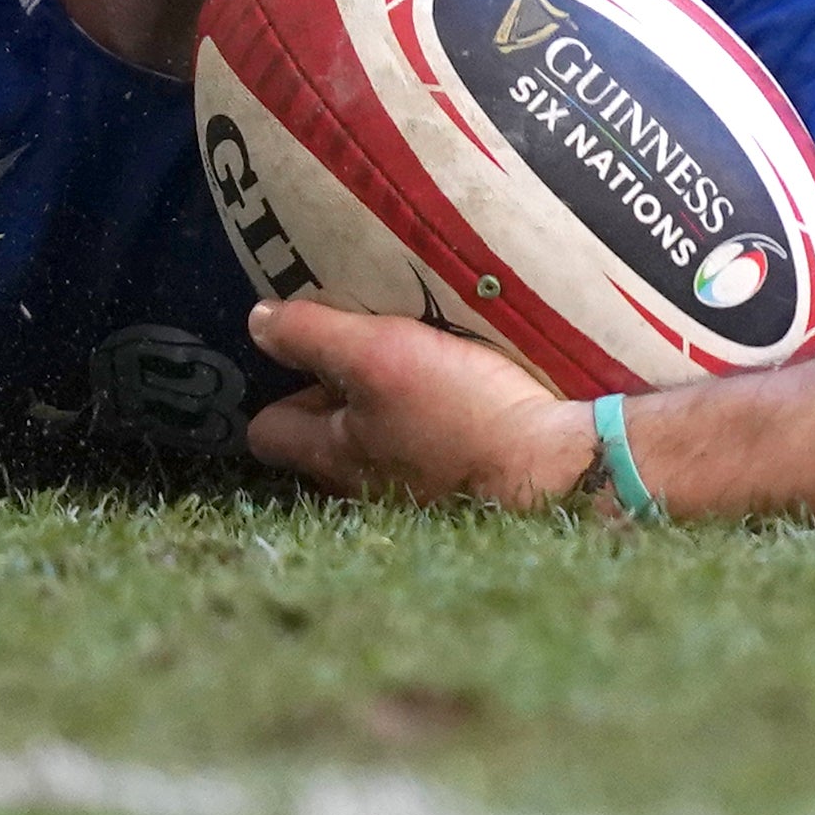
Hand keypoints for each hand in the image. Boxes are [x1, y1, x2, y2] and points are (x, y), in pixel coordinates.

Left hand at [246, 297, 599, 509]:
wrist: (555, 467)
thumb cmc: (461, 414)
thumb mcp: (380, 356)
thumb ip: (315, 336)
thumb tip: (258, 321)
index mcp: (332, 454)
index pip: (267, 431)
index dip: (278, 390)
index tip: (305, 355)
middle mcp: (363, 485)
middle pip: (325, 439)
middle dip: (337, 398)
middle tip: (367, 349)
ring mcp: (413, 493)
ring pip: (379, 445)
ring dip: (388, 411)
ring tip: (417, 366)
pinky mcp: (462, 488)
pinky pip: (429, 452)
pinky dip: (433, 425)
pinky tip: (462, 395)